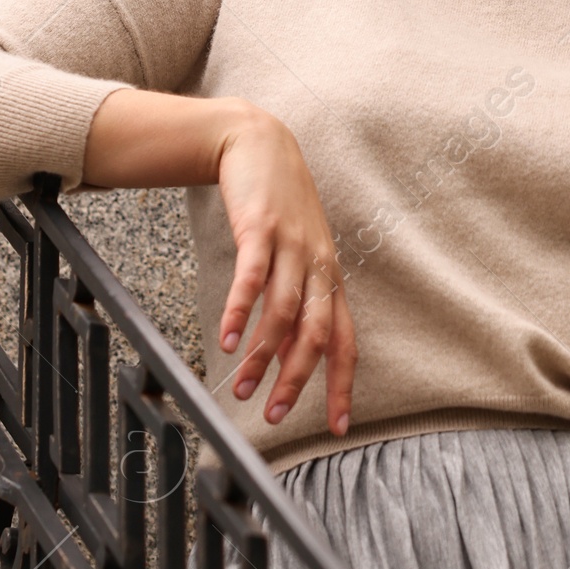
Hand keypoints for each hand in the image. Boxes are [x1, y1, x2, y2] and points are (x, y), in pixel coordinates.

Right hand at [213, 104, 355, 431]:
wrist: (257, 142)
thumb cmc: (277, 206)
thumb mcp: (297, 254)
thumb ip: (296, 301)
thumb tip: (284, 355)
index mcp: (330, 278)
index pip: (345, 342)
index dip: (342, 385)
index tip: (338, 426)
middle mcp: (318, 266)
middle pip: (317, 334)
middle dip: (298, 380)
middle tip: (274, 414)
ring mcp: (292, 246)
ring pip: (283, 312)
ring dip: (261, 354)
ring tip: (240, 386)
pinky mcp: (260, 229)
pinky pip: (252, 278)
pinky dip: (238, 311)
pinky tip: (224, 339)